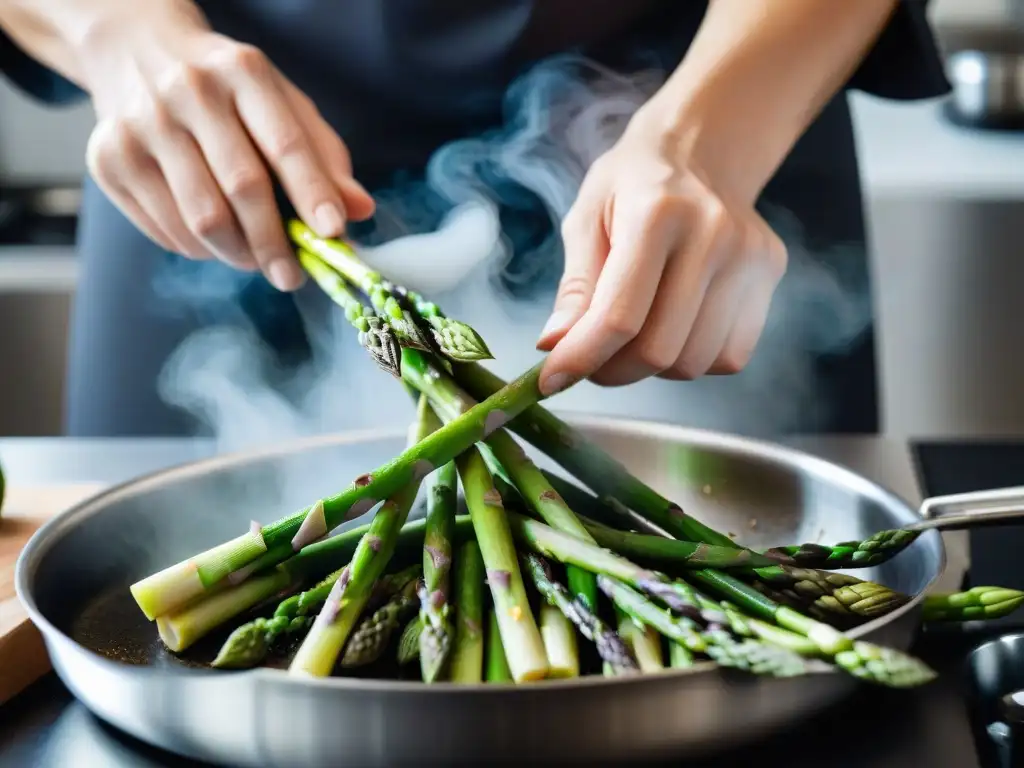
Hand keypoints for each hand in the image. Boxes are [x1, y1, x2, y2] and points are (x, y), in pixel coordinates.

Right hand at [79, 5, 374, 289]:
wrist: (138, 52)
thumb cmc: (230, 93)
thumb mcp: (284, 107)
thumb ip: (324, 159)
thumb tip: (359, 211)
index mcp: (243, 72)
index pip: (285, 142)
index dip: (312, 193)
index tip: (333, 234)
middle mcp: (188, 91)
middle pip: (241, 187)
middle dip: (274, 244)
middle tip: (291, 276)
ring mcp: (141, 124)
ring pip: (201, 219)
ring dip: (237, 254)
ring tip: (255, 258)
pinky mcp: (107, 157)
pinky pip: (166, 230)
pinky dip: (198, 250)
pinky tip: (212, 239)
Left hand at [536, 115, 786, 395]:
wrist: (700, 150)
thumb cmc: (632, 186)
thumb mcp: (586, 219)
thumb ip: (574, 287)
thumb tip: (554, 346)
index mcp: (658, 212)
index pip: (620, 316)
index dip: (582, 358)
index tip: (552, 379)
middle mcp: (714, 235)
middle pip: (660, 350)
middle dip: (614, 370)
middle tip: (592, 358)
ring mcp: (749, 257)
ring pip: (694, 362)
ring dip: (653, 368)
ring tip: (634, 335)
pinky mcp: (769, 274)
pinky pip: (729, 356)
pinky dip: (693, 358)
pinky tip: (676, 325)